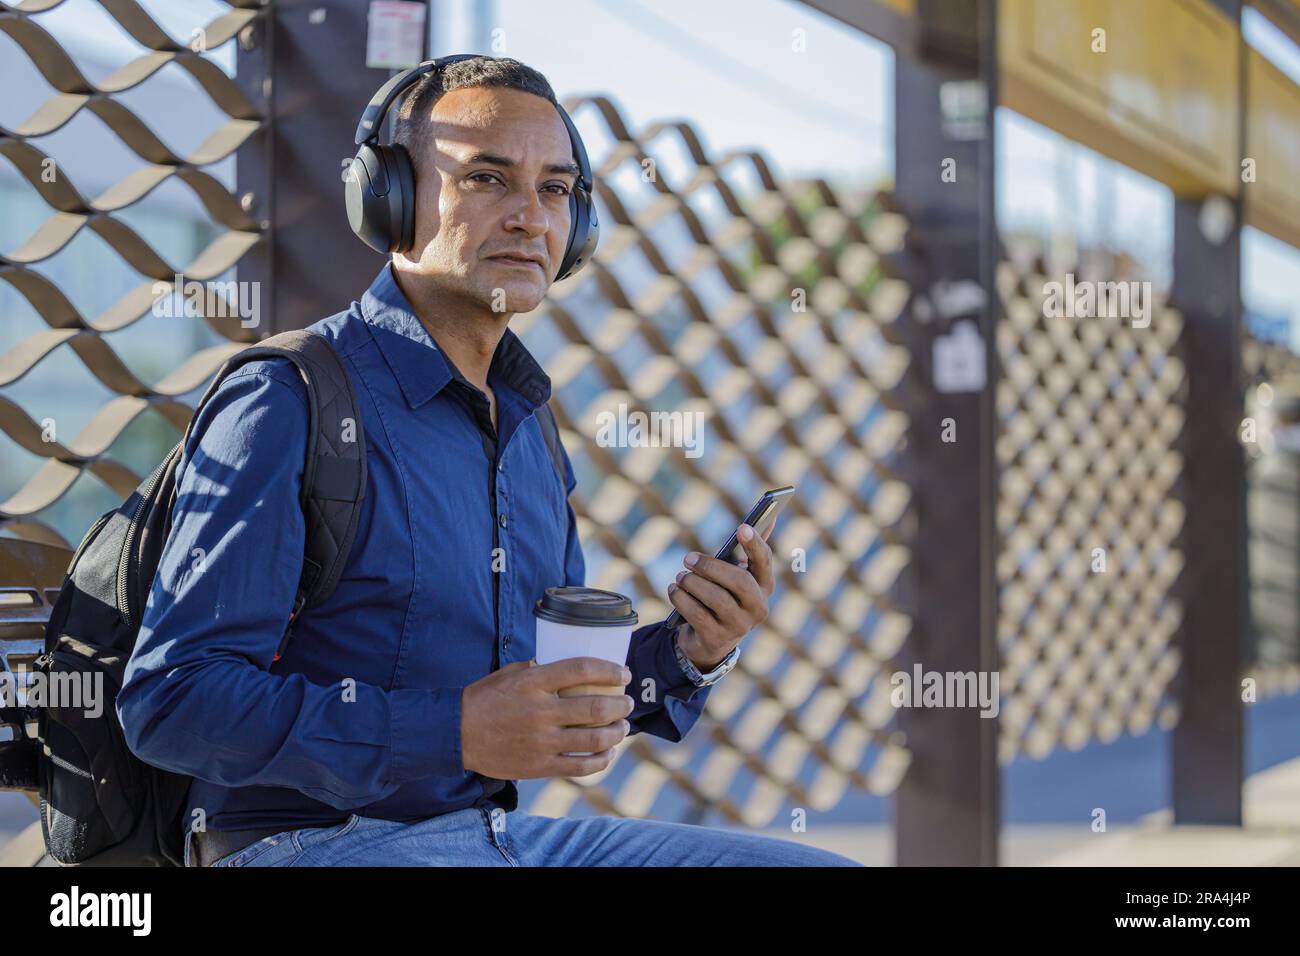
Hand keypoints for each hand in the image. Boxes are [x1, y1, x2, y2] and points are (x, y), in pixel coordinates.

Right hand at [460, 657, 633, 778]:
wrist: (456, 734)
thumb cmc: (485, 699)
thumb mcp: (511, 674)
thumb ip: (541, 670)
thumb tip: (571, 669)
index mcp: (533, 682)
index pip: (583, 669)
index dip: (610, 670)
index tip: (624, 673)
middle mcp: (541, 711)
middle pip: (597, 706)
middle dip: (621, 705)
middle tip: (627, 702)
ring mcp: (542, 742)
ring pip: (595, 739)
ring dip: (617, 732)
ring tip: (623, 727)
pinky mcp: (540, 766)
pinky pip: (580, 766)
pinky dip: (601, 760)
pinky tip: (607, 753)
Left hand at [668, 518, 776, 669]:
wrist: (711, 641)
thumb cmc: (725, 597)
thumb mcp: (736, 576)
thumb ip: (749, 551)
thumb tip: (769, 519)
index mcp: (764, 586)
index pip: (764, 562)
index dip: (754, 545)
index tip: (741, 527)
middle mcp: (757, 608)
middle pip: (739, 582)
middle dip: (711, 567)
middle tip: (688, 558)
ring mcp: (739, 626)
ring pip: (716, 599)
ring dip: (692, 583)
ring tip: (680, 576)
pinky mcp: (717, 638)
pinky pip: (697, 614)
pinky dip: (681, 599)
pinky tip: (674, 590)